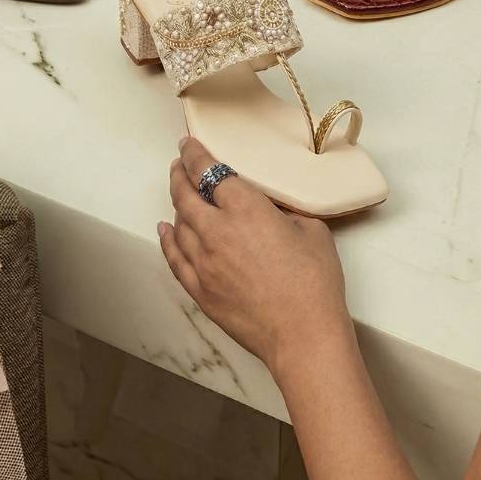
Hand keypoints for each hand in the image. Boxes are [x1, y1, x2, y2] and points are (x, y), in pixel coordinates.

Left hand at [158, 136, 354, 373]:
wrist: (303, 335)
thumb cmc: (315, 281)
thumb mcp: (311, 229)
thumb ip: (284, 211)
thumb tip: (269, 208)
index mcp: (245, 209)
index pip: (210, 171)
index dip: (195, 154)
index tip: (188, 144)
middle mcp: (216, 231)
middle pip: (185, 194)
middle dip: (179, 174)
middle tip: (180, 164)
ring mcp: (203, 262)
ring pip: (178, 224)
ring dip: (176, 204)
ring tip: (179, 193)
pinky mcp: (200, 290)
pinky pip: (175, 258)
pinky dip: (168, 239)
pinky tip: (165, 230)